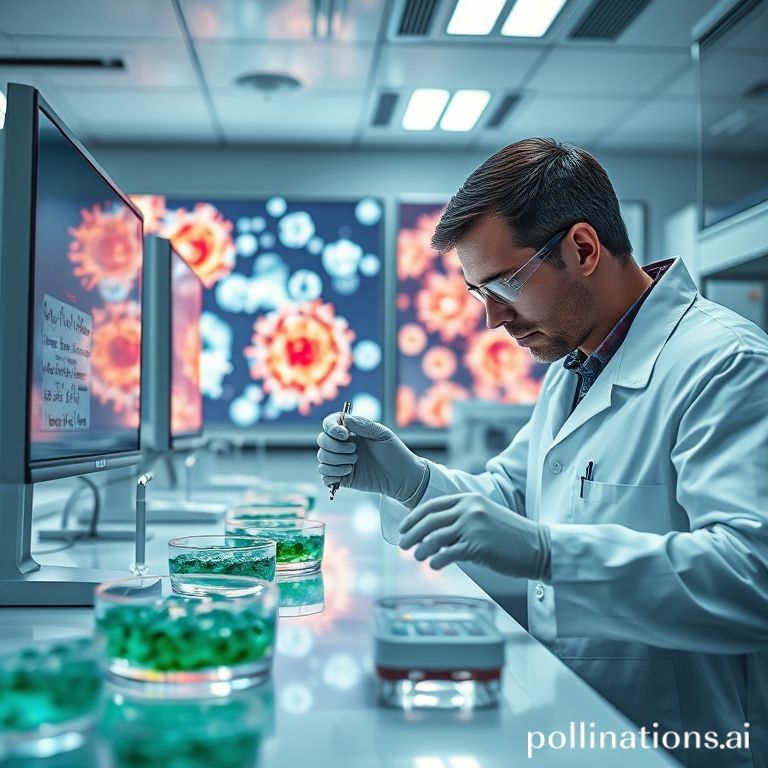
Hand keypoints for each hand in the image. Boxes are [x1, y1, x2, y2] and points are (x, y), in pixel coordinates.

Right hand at [316, 414, 427, 503]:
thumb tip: (345, 418)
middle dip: (336, 447)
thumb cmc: (394, 452)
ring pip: (322, 458)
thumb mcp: (382, 434)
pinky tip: (348, 472)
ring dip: (336, 461)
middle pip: (322, 441)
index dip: (331, 428)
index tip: (344, 434)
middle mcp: (342, 445)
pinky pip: (324, 474)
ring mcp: (340, 461)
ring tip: (354, 463)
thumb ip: (363, 425)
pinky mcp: (340, 477)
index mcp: (351, 431)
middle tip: (355, 451)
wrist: (401, 477)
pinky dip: (332, 474)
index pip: (329, 424)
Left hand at [398, 492, 550, 578]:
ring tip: (417, 557)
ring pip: (434, 538)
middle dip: (411, 534)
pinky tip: (433, 566)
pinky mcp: (477, 546)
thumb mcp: (484, 516)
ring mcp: (473, 527)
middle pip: (429, 521)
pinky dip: (436, 561)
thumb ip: (461, 518)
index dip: (413, 517)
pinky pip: (447, 554)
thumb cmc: (510, 535)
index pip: (432, 505)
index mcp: (468, 499)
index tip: (403, 527)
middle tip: (402, 545)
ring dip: (421, 549)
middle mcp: (469, 509)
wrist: (539, 546)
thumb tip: (434, 532)